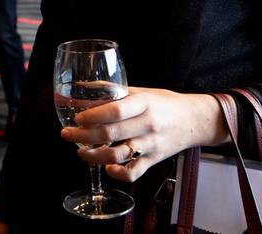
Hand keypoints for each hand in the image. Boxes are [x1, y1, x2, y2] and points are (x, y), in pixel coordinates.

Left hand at [60, 87, 226, 182]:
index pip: (115, 111)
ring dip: (93, 156)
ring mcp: (151, 145)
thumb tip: (82, 87)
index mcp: (144, 103)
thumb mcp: (141, 91)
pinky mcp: (154, 160)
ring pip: (118, 156)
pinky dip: (117, 173)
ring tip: (80, 151)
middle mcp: (147, 125)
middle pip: (110, 134)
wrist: (194, 120)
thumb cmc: (164, 103)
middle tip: (66, 134)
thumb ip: (114, 91)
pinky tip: (107, 168)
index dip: (93, 116)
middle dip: (83, 136)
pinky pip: (133, 172)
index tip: (77, 118)